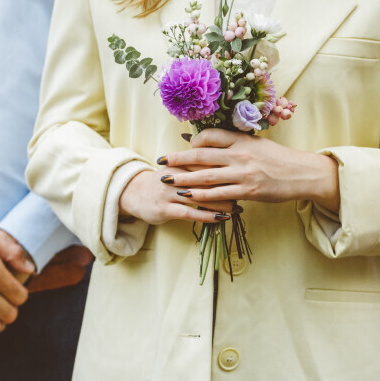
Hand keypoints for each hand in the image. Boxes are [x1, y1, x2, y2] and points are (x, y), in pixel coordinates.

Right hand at [119, 167, 238, 225]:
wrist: (134, 194)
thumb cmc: (162, 181)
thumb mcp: (177, 168)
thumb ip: (196, 163)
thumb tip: (225, 161)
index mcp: (179, 162)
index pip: (205, 162)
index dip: (225, 169)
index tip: (242, 174)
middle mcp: (174, 176)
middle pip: (205, 179)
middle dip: (227, 186)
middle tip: (245, 192)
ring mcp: (168, 193)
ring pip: (200, 197)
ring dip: (221, 203)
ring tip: (237, 208)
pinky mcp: (165, 209)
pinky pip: (190, 213)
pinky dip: (207, 216)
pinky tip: (220, 219)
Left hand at [161, 129, 339, 211]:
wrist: (304, 174)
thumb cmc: (278, 158)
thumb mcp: (256, 144)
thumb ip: (234, 143)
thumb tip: (208, 142)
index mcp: (242, 140)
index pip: (211, 136)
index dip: (195, 140)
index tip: (187, 146)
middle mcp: (241, 154)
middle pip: (202, 156)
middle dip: (178, 159)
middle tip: (161, 161)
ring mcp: (244, 173)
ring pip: (207, 176)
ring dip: (184, 179)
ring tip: (167, 180)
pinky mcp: (249, 191)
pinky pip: (219, 194)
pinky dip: (202, 196)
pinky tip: (188, 196)